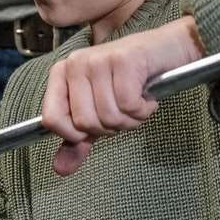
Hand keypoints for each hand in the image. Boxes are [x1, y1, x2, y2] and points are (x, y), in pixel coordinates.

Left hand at [42, 17, 203, 175]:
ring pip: (109, 115)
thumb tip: (60, 169)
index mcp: (62, 74)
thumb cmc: (132, 80)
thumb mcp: (99, 112)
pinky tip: (146, 96)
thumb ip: (78, 141)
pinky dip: (143, 109)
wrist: (168, 50)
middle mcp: (76, 63)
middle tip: (124, 109)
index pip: (51, 119)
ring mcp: (98, 59)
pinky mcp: (123, 59)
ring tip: (137, 102)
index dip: (76, 134)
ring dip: (130, 118)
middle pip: (85, 122)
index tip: (97, 125)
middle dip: (111, 126)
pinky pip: (129, 105)